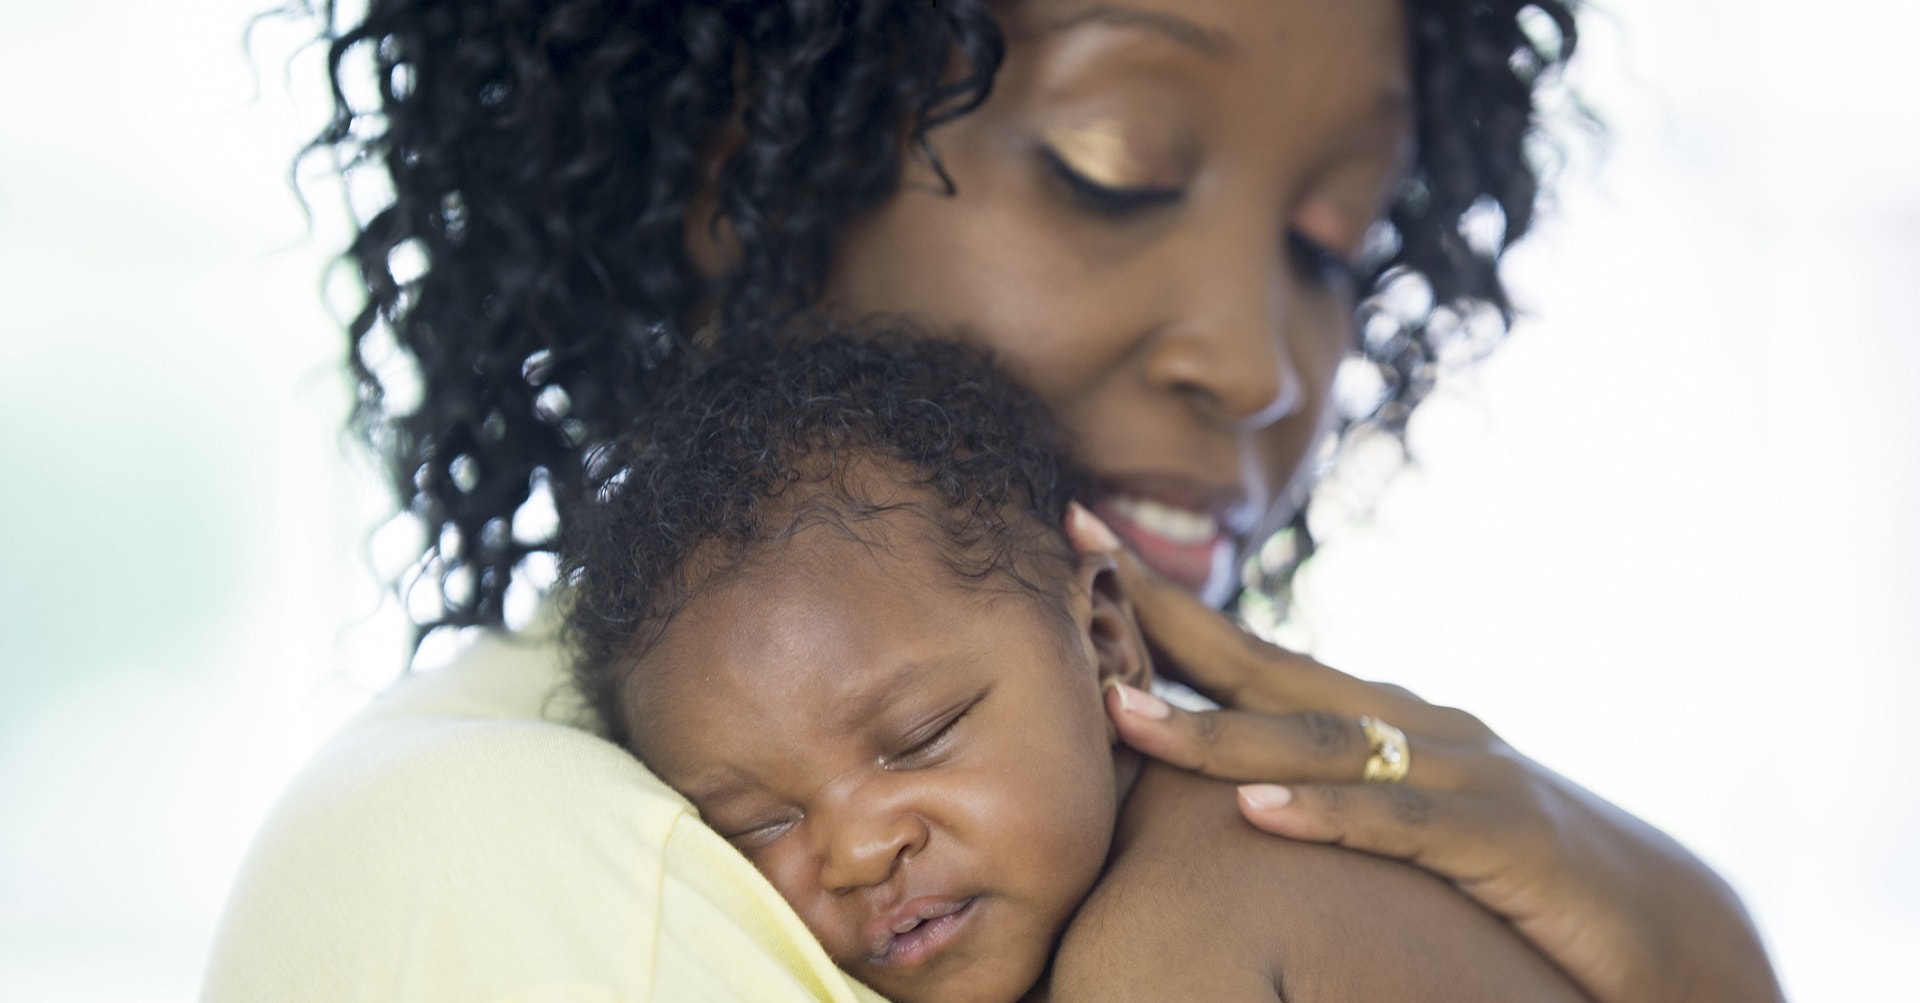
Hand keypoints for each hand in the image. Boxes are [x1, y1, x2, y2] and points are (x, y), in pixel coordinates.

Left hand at [1066, 504, 1781, 1002]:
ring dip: (1214, 733)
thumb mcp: (1409, 821)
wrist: (1670, 926)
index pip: (1252, 654)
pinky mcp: (1505, 841)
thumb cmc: (1518, 874)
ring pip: (1319, 743)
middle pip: (1268, 669)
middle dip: (1167, 618)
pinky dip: (1327, 816)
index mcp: (1380, 719)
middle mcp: (1413, 725)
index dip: (1166, 606)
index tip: (1082, 549)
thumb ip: (1331, 791)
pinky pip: (1402, 825)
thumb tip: (1225, 789)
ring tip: (1123, 714)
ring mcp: (1461, 773)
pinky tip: (1257, 812)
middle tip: (1079, 566)